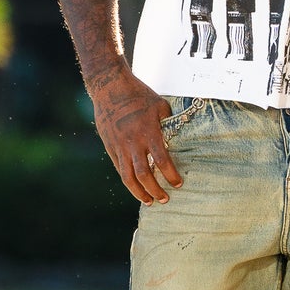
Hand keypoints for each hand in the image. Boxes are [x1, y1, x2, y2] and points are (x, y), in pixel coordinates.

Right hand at [89, 64, 183, 204]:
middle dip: (155, 190)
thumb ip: (168, 124)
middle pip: (144, 175)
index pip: (162, 161)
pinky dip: (128, 181)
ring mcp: (119, 146)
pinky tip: (136, 187)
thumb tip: (179, 137)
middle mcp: (133, 143)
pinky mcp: (110, 147)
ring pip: (128, 177)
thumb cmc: (139, 95)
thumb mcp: (160, 105)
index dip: (171, 175)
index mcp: (148, 132)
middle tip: (165, 199)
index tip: (178, 184)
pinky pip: (119, 169)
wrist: (110, 88)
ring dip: (139, 192)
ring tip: (149, 201)